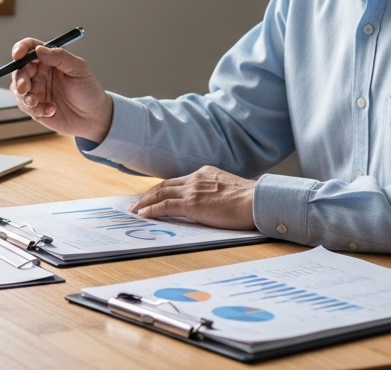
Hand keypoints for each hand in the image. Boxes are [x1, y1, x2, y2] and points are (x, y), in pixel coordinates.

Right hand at [9, 38, 112, 141]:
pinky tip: (51, 110)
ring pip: (17, 88)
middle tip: (25, 87)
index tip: (18, 55)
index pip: (30, 48)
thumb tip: (39, 49)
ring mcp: (36, 90)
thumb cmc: (89, 91)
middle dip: (20, 78)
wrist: (93, 118)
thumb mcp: (79, 69)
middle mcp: (40, 73)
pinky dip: (35, 109)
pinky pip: (25, 106)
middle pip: (20, 69)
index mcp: (50, 60)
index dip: (21, 48)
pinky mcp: (35, 107)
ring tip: (36, 102)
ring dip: (24, 95)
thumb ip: (60, 57)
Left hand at [127, 166, 257, 230]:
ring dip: (144, 202)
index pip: (177, 181)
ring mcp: (192, 190)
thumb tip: (212, 205)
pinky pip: (165, 206)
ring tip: (133, 210)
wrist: (257, 200)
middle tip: (135, 203)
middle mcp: (196, 178)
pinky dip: (151, 210)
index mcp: (205, 174)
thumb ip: (216, 193)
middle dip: (148, 195)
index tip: (152, 195)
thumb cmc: (250, 200)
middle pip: (165, 185)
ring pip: (160, 194)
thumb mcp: (230, 190)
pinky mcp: (192, 204)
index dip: (162, 189)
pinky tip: (143, 215)